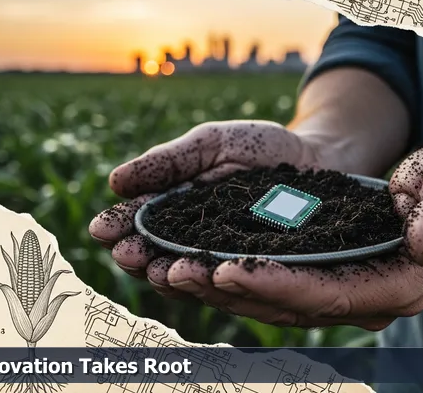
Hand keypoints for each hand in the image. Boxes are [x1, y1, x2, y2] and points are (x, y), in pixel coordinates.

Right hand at [88, 120, 327, 297]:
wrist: (319, 157)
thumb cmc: (262, 147)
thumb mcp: (211, 143)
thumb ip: (168, 161)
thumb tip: (115, 181)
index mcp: (176, 207)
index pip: (140, 222)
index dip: (120, 227)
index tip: (103, 230)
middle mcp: (194, 238)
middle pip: (157, 255)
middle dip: (138, 256)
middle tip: (127, 254)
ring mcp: (223, 257)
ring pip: (188, 274)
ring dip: (167, 276)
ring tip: (156, 270)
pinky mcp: (255, 270)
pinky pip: (230, 279)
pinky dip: (212, 280)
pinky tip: (200, 276)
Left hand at [158, 143, 422, 329]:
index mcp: (396, 285)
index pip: (326, 293)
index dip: (276, 285)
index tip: (227, 272)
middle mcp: (363, 298)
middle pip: (288, 305)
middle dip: (231, 291)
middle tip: (175, 272)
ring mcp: (343, 293)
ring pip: (272, 301)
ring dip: (220, 288)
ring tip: (168, 269)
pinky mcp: (325, 278)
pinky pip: (273, 285)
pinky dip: (233, 276)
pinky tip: (195, 261)